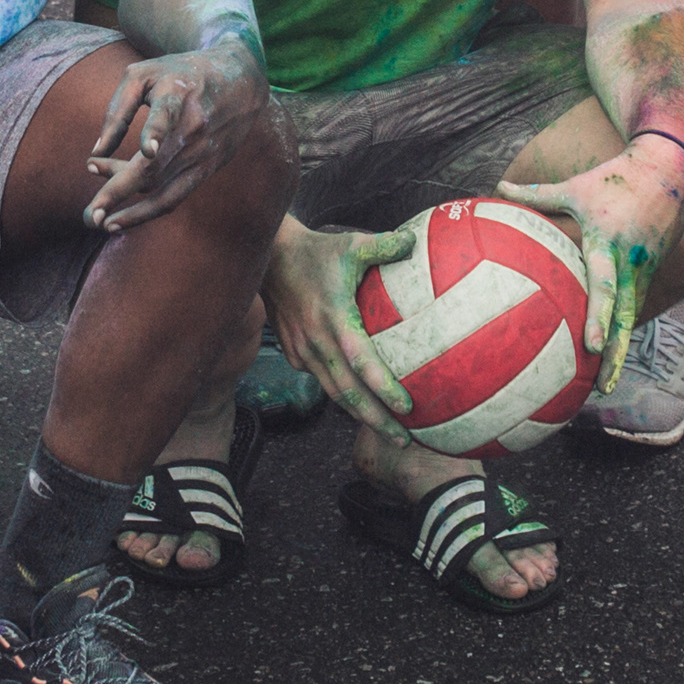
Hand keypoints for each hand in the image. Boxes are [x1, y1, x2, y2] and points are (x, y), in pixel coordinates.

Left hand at [81, 32, 272, 232]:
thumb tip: (96, 153)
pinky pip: (174, 197)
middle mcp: (194, 129)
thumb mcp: (144, 75)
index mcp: (178, 96)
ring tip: (96, 221)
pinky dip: (147, 211)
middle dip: (118, 191)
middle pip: (152, 168)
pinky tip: (120, 220)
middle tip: (88, 214)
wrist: (240, 80)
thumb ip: (117, 111)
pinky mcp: (208, 169)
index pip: (166, 116)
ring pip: (161, 190)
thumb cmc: (181, 74)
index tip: (146, 149)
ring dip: (130, 211)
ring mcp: (203, 153)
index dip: (157, 131)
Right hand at [263, 218, 422, 440]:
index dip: (383, 388)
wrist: (269, 260)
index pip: (361, 361)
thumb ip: (385, 246)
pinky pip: (322, 379)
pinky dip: (343, 395)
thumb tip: (415, 243)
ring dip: (361, 415)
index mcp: (334, 318)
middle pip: (348, 393)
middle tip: (404, 440)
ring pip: (334, 393)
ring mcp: (302, 351)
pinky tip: (364, 403)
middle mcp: (317, 341)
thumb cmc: (316, 252)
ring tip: (390, 432)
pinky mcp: (295, 353)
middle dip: (376, 420)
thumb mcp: (352, 245)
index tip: (407, 407)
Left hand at [500, 137, 683, 392]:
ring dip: (621, 351)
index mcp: (607, 242)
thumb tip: (497, 188)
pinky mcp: (652, 270)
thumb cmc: (615, 176)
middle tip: (602, 384)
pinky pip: (637, 304)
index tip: (590, 346)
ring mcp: (645, 268)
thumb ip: (537, 193)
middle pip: (624, 315)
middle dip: (614, 352)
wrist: (669, 168)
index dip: (597, 317)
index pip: (603, 287)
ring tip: (605, 384)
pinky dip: (625, 329)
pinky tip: (612, 355)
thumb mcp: (576, 186)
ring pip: (633, 316)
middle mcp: (630, 261)